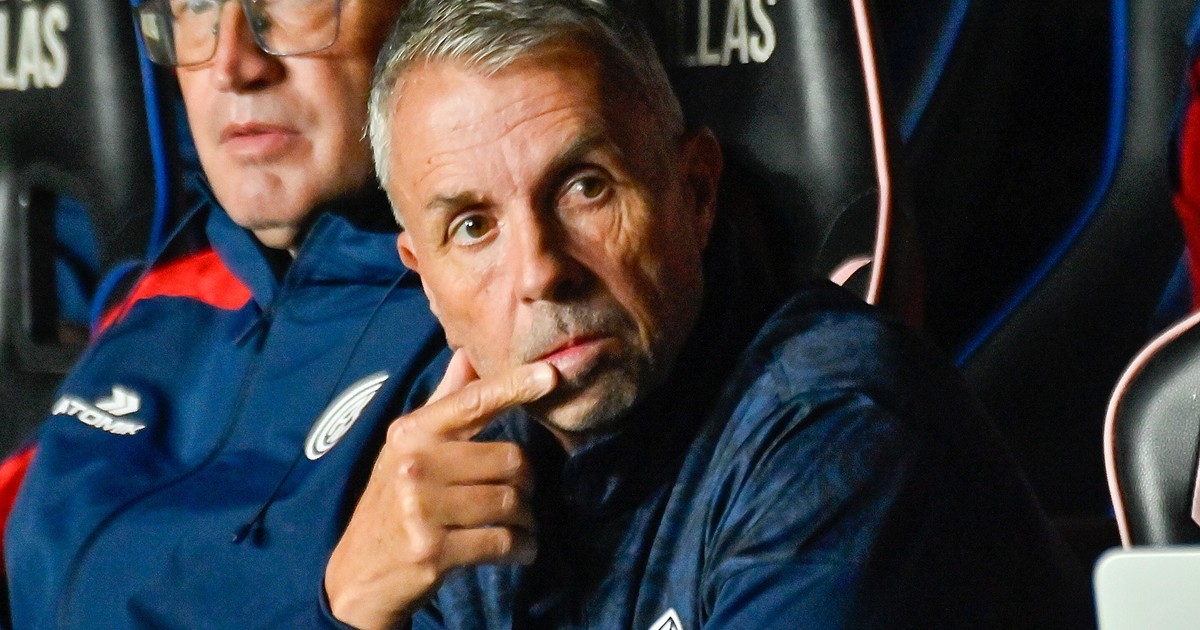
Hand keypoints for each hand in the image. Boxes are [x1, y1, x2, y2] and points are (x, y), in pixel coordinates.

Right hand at [324, 350, 557, 628]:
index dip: (516, 386)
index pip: (473, 401)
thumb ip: (443, 401)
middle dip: (527, 482)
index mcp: (411, 433)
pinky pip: (503, 542)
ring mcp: (421, 509)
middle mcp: (414, 465)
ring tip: (522, 525)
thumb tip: (466, 352)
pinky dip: (523, 548)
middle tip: (521, 495)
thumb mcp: (406, 449)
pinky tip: (522, 550)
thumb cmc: (393, 504)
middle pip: (510, 459)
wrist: (357, 576)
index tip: (552, 374)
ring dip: (527, 519)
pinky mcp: (434, 551)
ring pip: (511, 502)